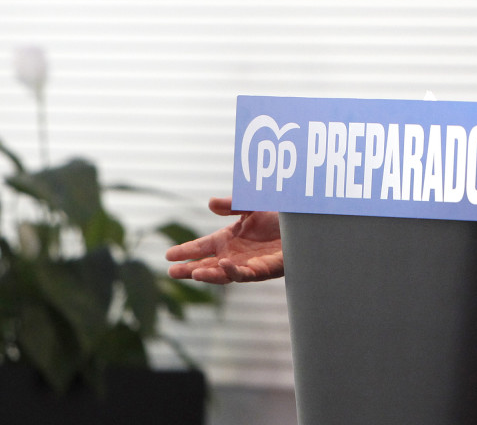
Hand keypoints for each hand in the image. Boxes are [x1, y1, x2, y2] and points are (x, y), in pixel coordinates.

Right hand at [165, 197, 283, 284]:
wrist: (306, 221)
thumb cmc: (282, 215)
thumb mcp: (253, 205)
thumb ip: (233, 205)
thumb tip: (210, 203)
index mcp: (231, 239)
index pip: (203, 247)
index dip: (186, 251)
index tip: (168, 255)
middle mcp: (237, 253)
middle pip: (208, 265)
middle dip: (190, 269)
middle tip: (172, 271)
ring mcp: (250, 263)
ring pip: (224, 274)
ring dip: (209, 274)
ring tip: (193, 272)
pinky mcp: (266, 269)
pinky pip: (247, 274)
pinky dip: (234, 271)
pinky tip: (223, 264)